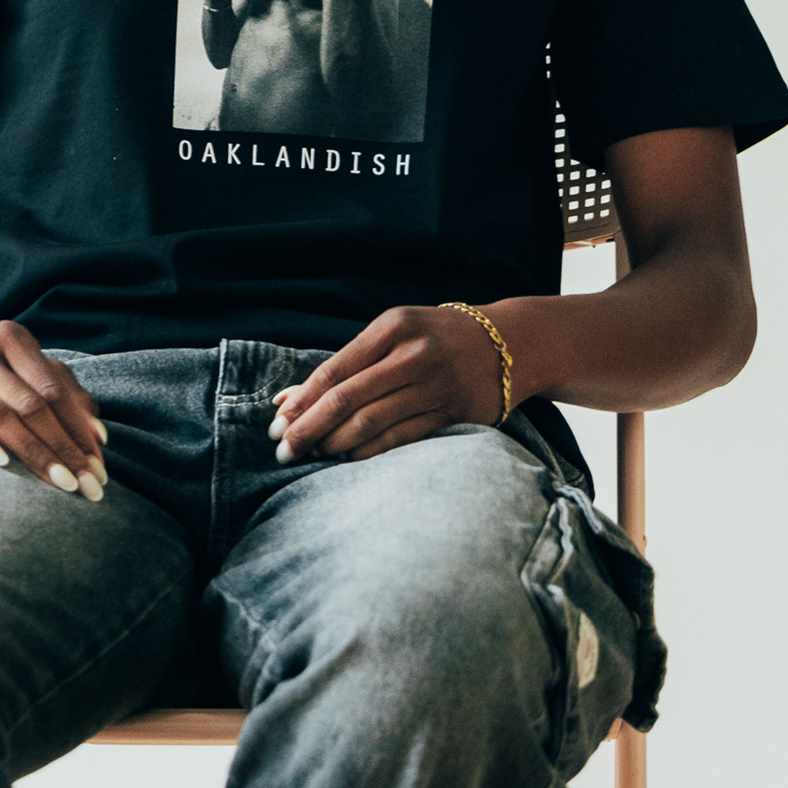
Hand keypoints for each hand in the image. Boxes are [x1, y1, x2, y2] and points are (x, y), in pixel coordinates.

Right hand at [0, 321, 109, 500]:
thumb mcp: (29, 383)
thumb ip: (68, 401)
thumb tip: (98, 438)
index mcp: (10, 338)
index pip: (53, 388)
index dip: (78, 428)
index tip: (98, 466)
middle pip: (30, 403)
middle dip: (62, 447)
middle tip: (86, 484)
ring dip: (33, 452)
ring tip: (59, 482)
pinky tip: (1, 463)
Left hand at [266, 305, 506, 463]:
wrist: (511, 343)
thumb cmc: (437, 338)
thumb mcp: (395, 334)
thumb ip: (345, 364)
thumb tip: (285, 400)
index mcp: (392, 327)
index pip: (334, 370)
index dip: (301, 400)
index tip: (276, 423)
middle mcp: (413, 354)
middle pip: (346, 399)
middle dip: (308, 427)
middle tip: (283, 449)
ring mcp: (435, 384)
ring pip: (370, 422)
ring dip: (333, 444)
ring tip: (310, 455)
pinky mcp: (453, 413)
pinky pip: (400, 438)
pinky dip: (367, 452)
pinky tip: (346, 460)